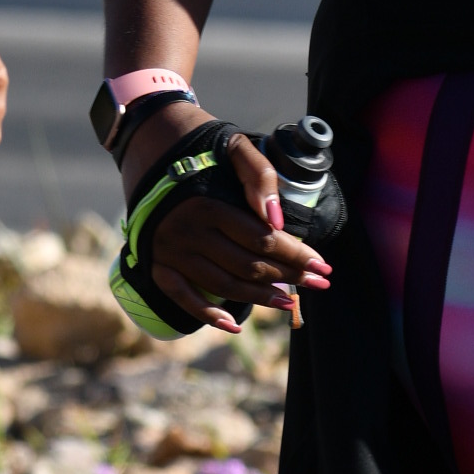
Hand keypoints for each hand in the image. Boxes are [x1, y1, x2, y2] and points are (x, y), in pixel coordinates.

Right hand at [124, 124, 330, 328]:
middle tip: (317, 284)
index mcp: (208, 206)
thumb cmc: (201, 153)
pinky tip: (235, 325)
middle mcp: (187, 233)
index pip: (263, 240)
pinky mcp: (157, 266)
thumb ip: (259, 177)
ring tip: (290, 303)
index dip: (297, 255)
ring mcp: (170, 253)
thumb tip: (276, 220)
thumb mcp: (235, 148)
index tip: (322, 266)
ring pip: (224, 285)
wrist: (151, 151)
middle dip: (288, 277)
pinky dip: (208, 314)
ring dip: (260, 298)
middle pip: (248, 265)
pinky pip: (182, 297)